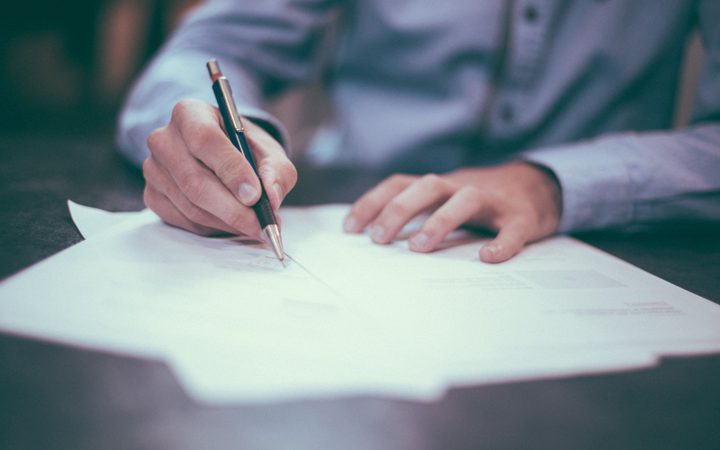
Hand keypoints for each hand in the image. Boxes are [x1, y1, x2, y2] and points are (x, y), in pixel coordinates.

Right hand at [142, 99, 296, 236]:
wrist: (222, 156)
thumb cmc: (245, 149)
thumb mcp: (269, 152)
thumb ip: (276, 171)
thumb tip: (271, 197)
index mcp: (190, 114)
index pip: (205, 140)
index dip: (231, 170)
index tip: (255, 195)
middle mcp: (164, 139)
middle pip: (195, 181)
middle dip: (233, 209)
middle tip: (261, 225)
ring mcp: (153, 169)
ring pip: (191, 206)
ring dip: (227, 222)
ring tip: (254, 226)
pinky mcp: (152, 195)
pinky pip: (184, 220)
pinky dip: (213, 228)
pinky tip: (232, 223)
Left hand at [343, 162, 561, 262]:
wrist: (537, 187)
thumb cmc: (479, 202)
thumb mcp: (444, 201)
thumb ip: (417, 214)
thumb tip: (374, 240)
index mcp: (439, 186)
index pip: (399, 184)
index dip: (373, 202)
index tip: (350, 228)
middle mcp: (461, 187)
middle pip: (427, 186)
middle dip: (399, 210)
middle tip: (378, 239)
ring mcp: (493, 201)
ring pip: (465, 199)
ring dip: (440, 220)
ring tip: (419, 248)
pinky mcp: (522, 217)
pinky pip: (512, 229)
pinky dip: (502, 242)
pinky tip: (488, 258)